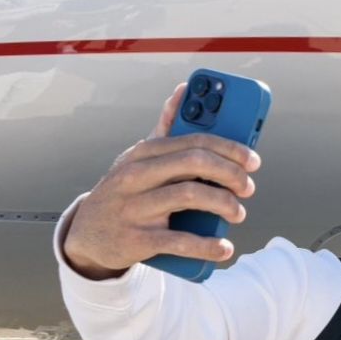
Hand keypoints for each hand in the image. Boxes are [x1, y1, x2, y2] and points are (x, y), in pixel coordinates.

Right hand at [61, 85, 260, 279]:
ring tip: (238, 213)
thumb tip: (184, 91)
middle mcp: (137, 175)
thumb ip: (164, 128)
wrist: (88, 234)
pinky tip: (224, 247)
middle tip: (248, 187)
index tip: (252, 160)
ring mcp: (136, 207)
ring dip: (224, 205)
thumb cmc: (123, 191)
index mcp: (144, 152)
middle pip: (194, 163)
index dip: (230, 149)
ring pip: (190, 196)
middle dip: (231, 173)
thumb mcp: (137, 158)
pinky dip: (207, 245)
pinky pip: (180, 241)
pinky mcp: (137, 240)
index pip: (194, 141)